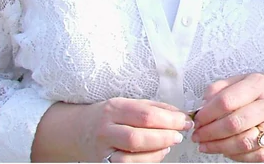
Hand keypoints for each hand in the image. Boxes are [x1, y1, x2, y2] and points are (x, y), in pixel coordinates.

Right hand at [75, 98, 191, 162]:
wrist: (78, 130)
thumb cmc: (108, 116)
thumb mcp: (127, 104)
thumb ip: (154, 108)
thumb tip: (180, 114)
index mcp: (114, 108)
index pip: (145, 115)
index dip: (170, 120)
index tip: (185, 120)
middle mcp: (106, 129)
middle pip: (138, 137)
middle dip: (165, 137)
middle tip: (179, 135)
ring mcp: (103, 149)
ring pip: (132, 156)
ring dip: (157, 152)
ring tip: (168, 144)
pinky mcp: (104, 163)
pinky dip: (148, 161)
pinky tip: (157, 153)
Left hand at [192, 69, 263, 161]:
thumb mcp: (245, 78)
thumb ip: (221, 87)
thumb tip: (203, 104)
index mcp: (259, 85)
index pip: (227, 101)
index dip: (207, 114)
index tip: (197, 120)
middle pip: (235, 123)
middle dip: (210, 133)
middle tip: (197, 136)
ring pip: (245, 142)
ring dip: (220, 147)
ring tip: (205, 146)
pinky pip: (257, 155)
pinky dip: (237, 156)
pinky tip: (225, 151)